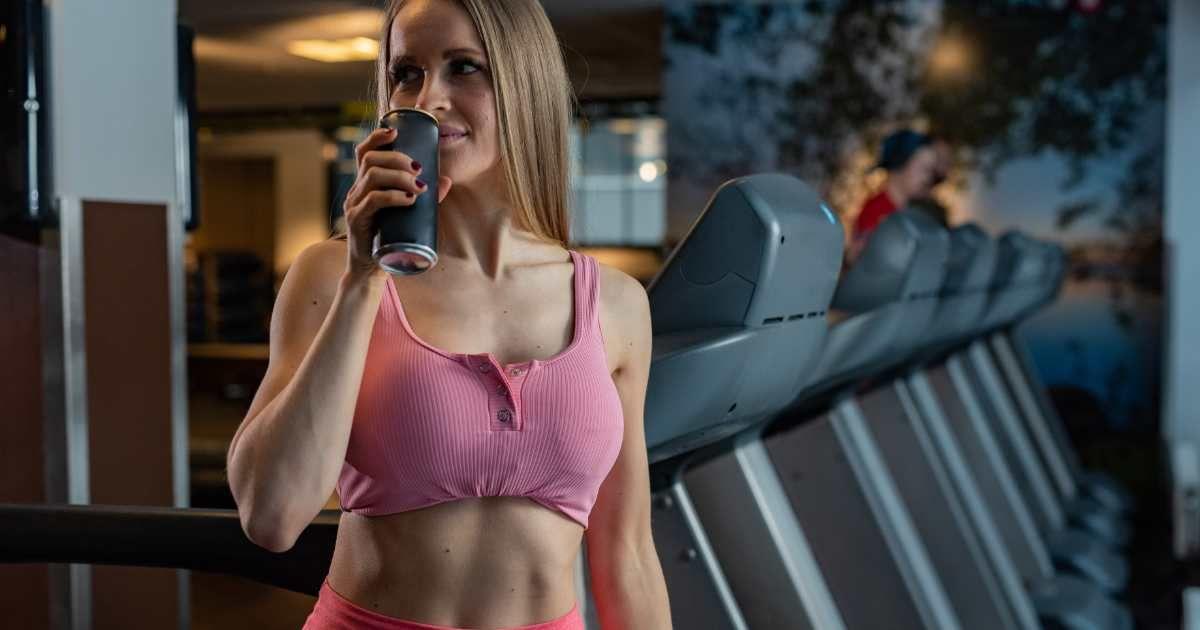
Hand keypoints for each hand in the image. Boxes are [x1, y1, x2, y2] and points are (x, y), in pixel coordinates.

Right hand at [341, 127, 452, 279]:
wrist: (372, 267)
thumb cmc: (390, 237)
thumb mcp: (407, 212)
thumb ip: (424, 195)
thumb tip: (447, 180)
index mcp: (365, 184)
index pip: (364, 152)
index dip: (377, 137)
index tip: (396, 132)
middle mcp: (356, 190)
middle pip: (370, 160)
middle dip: (397, 158)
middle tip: (419, 168)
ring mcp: (354, 205)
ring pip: (372, 177)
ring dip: (399, 176)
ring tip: (419, 186)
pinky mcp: (357, 221)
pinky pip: (373, 201)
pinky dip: (393, 196)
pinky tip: (409, 199)